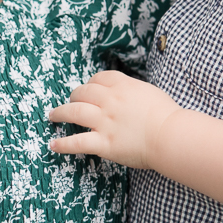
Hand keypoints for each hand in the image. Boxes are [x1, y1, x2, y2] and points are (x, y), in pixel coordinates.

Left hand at [48, 72, 177, 168]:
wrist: (171, 136)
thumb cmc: (167, 116)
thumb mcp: (150, 92)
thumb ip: (134, 92)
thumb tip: (127, 95)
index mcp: (123, 86)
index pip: (99, 78)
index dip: (91, 83)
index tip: (88, 89)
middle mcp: (110, 101)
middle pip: (83, 92)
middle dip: (74, 96)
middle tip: (70, 102)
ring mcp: (104, 122)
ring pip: (73, 112)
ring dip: (60, 113)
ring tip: (52, 116)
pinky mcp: (103, 143)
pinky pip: (77, 142)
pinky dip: (63, 144)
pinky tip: (53, 145)